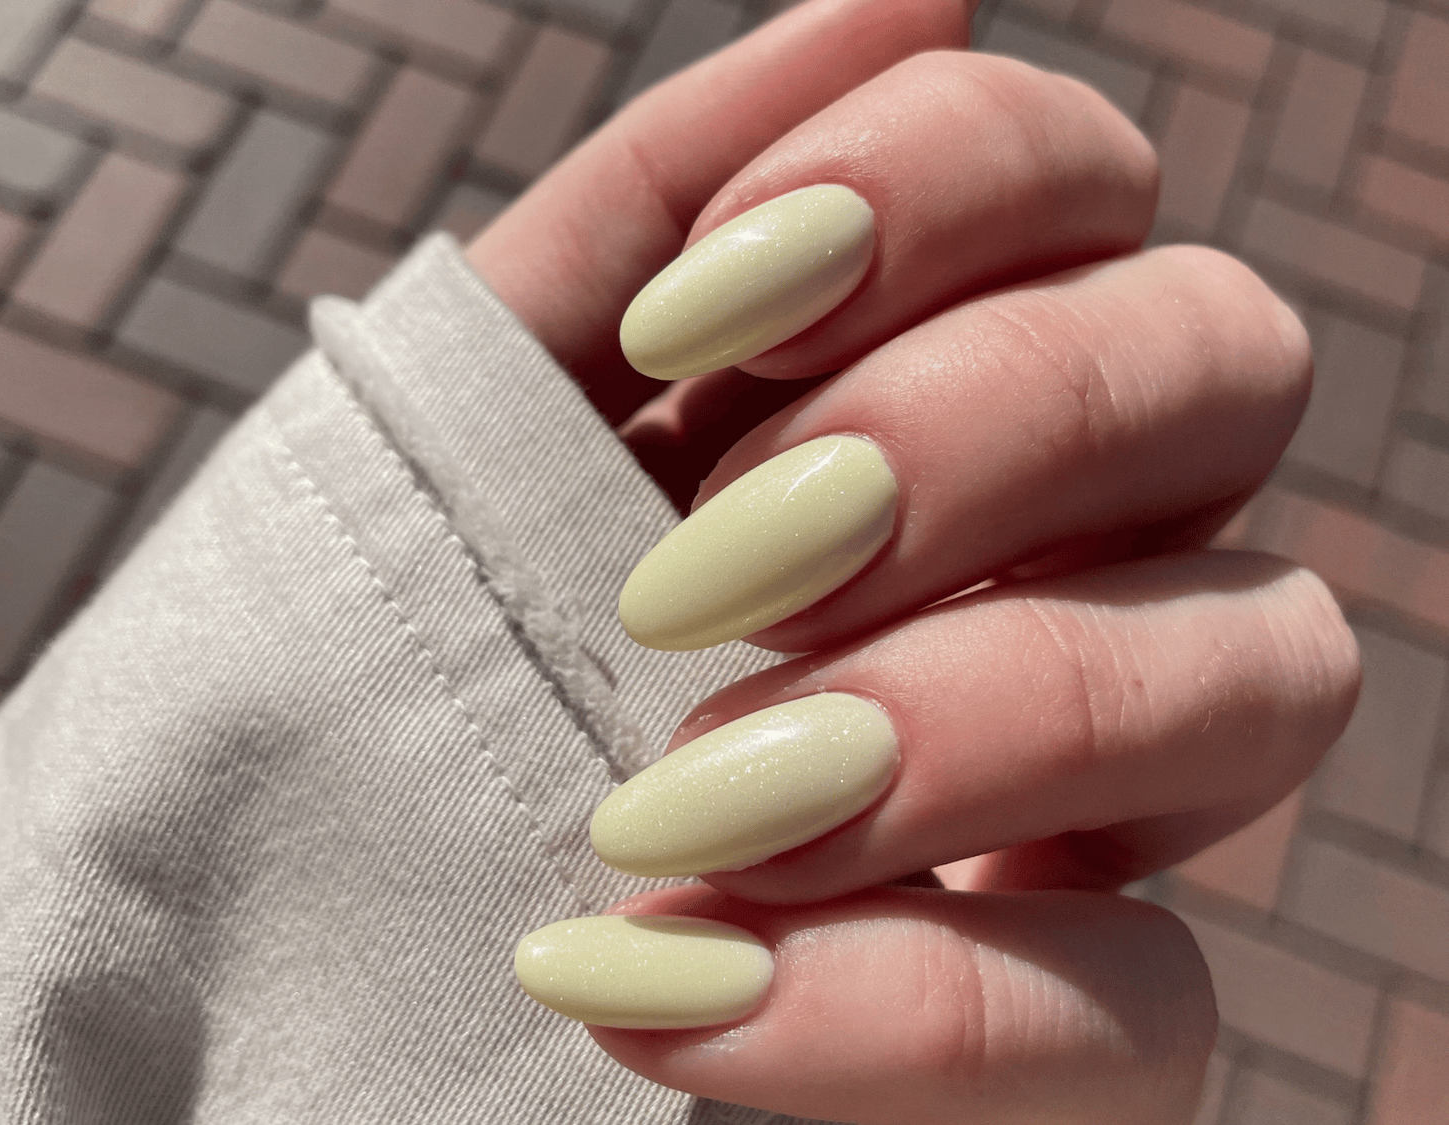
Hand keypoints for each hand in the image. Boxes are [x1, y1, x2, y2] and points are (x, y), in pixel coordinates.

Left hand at [473, 1, 1360, 1121]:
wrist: (308, 951)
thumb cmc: (400, 662)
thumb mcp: (480, 419)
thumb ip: (669, 206)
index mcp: (937, 393)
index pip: (1084, 184)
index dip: (942, 178)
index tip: (697, 306)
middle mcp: (1082, 555)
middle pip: (1229, 365)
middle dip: (973, 431)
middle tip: (703, 568)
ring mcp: (1115, 795)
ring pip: (1276, 665)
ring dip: (974, 710)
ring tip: (672, 807)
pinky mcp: (1094, 1032)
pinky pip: (1152, 1009)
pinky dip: (904, 1012)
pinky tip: (660, 993)